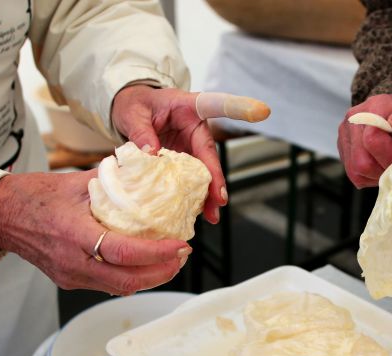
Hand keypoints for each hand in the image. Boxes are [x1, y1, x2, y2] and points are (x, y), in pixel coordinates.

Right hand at [0, 171, 189, 294]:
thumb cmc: (33, 195)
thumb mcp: (75, 182)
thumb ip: (112, 180)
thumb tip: (145, 170)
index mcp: (75, 234)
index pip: (124, 253)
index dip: (156, 253)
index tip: (179, 245)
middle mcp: (73, 262)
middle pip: (128, 280)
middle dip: (161, 272)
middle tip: (181, 256)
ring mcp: (70, 275)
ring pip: (119, 287)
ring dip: (148, 278)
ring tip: (169, 261)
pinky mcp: (69, 280)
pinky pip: (106, 285)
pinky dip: (130, 277)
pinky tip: (144, 265)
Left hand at [111, 86, 269, 223]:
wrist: (129, 111)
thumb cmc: (135, 104)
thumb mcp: (133, 113)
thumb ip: (141, 131)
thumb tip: (151, 155)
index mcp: (189, 106)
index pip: (218, 104)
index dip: (240, 108)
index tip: (262, 111)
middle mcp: (196, 128)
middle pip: (210, 153)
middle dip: (216, 178)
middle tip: (220, 199)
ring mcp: (191, 146)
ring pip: (205, 172)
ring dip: (208, 194)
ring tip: (211, 215)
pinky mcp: (184, 160)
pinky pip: (192, 180)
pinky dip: (194, 196)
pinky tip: (196, 212)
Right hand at [338, 94, 391, 187]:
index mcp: (375, 106)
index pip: (372, 137)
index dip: (391, 155)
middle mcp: (354, 119)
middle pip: (362, 160)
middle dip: (384, 168)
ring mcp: (345, 135)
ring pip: (356, 170)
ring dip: (377, 175)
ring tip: (391, 166)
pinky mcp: (343, 150)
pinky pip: (354, 175)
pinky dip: (370, 177)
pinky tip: (382, 166)